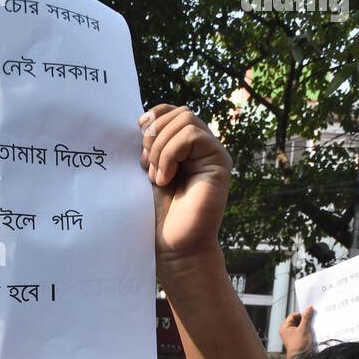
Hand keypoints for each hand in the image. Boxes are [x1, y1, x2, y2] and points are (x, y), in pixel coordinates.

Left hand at [139, 105, 231, 265]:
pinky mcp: (220, 162)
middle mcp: (201, 148)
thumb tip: (142, 120)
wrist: (173, 247)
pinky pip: (193, 136)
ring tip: (156, 177)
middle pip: (180, 112)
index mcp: (183, 148)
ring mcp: (212, 154)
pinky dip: (171, 154)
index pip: (172, 111)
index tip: (138, 133)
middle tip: (146, 165)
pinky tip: (165, 179)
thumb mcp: (148, 172)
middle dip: (155, 134)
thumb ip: (150, 146)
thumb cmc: (158, 216)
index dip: (154, 116)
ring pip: (186, 120)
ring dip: (162, 147)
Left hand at [279, 307, 313, 356]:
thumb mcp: (303, 329)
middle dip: (304, 319)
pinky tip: (311, 330)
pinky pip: (301, 330)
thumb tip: (309, 308)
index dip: (301, 314)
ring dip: (306, 324)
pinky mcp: (297, 338)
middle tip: (311, 320)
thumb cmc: (299, 345)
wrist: (300, 358)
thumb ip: (306, 317)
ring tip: (310, 326)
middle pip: (296, 320)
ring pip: (299, 325)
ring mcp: (291, 335)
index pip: (293, 316)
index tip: (309, 313)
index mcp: (284, 327)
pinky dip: (306, 329)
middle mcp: (287, 331)